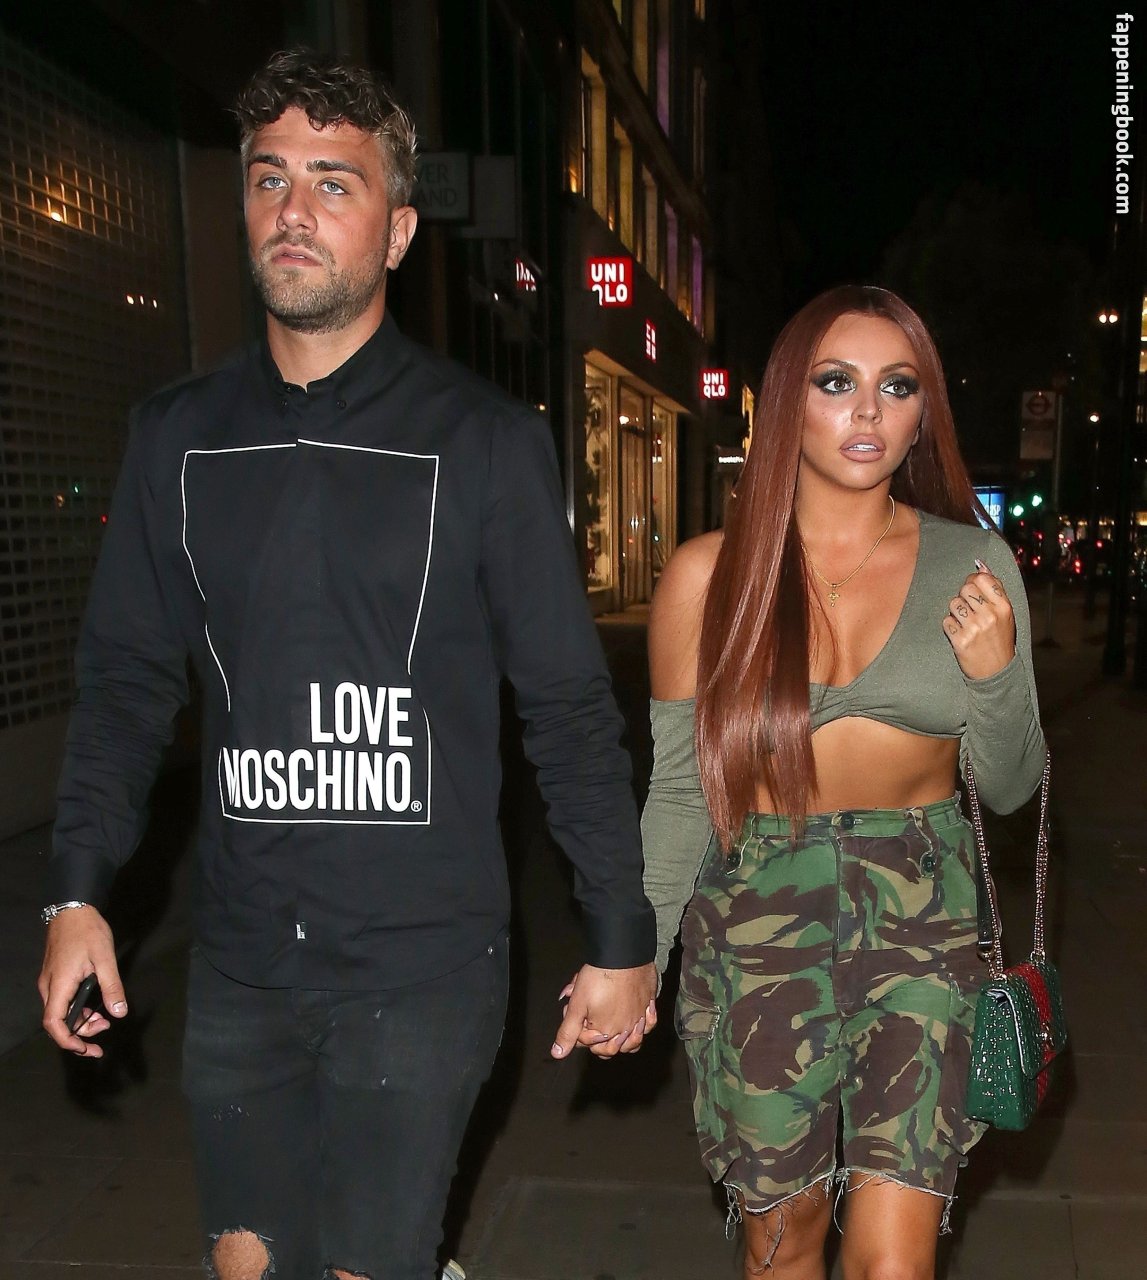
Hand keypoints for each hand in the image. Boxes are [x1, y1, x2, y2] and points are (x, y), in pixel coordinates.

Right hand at [38, 906, 126, 1057]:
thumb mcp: (105, 958)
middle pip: (58, 1021)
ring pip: (61, 1011)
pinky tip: (95, 1003)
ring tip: (104, 1018)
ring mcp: (50, 981)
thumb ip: (112, 987)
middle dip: (80, 1031)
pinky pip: (63, 1000)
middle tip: (105, 1028)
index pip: (54, 1024)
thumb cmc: (88, 931)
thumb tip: (119, 1013)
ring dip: (81, 1019)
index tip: (86, 1049)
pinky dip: (78, 1008)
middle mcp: (49, 987)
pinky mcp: (55, 975)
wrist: (72, 907)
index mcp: (59, 985)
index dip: (68, 1041)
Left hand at [551, 962, 657, 1059]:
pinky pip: (650, 1023)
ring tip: (607, 1027)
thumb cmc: (599, 978)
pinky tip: (637, 1022)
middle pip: (609, 1046)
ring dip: (620, 1039)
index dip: (576, 1030)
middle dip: (594, 1036)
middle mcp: (626, 1031)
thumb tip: (558, 1054)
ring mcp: (640, 1019)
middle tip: (584, 1015)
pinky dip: (643, 1026)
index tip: (571, 1012)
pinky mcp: (650, 1005)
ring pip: (632, 1041)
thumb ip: (568, 1031)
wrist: (622, 954)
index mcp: (606, 1033)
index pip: (589, 1043)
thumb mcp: (577, 1004)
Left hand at [941, 560, 1016, 679]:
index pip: (982, 578)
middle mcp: (990, 615)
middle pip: (965, 588)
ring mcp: (974, 628)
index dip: (974, 581)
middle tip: (969, 609)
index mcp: (1004, 606)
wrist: (997, 671)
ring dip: (956, 612)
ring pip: (953, 604)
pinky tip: (959, 633)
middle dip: (964, 596)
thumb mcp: (1005, 613)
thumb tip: (980, 564)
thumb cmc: (999, 638)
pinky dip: (950, 626)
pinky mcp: (960, 640)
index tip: (974, 591)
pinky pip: (946, 621)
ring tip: (965, 623)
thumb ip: (994, 589)